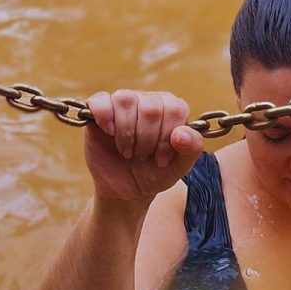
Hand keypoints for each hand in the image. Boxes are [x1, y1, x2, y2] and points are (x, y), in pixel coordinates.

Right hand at [84, 90, 204, 203]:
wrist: (126, 189)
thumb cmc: (155, 173)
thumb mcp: (178, 167)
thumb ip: (191, 149)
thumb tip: (182, 133)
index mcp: (171, 108)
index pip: (174, 109)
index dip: (167, 137)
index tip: (161, 159)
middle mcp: (148, 100)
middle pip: (150, 106)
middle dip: (147, 139)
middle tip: (142, 156)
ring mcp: (123, 103)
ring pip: (126, 100)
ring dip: (127, 133)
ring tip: (128, 151)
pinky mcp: (99, 110)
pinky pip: (100, 100)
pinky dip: (105, 116)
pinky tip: (110, 132)